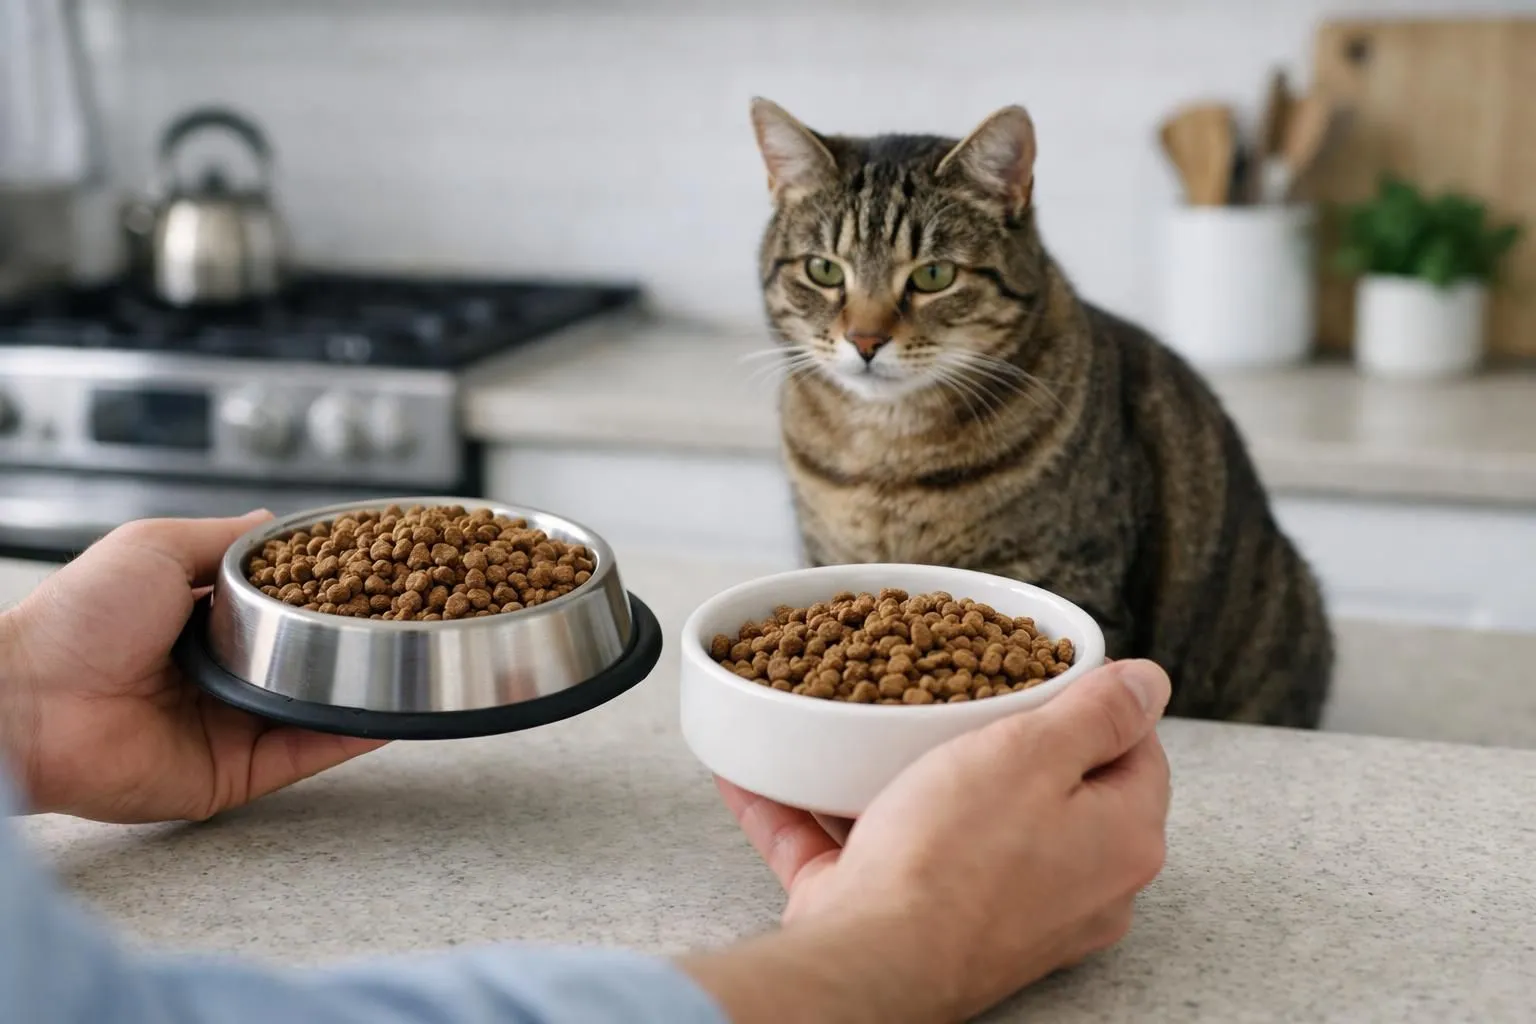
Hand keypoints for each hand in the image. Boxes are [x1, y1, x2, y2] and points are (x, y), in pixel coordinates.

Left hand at [0, 513, 384, 822]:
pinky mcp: (234, 773)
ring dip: (359, 690)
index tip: (377, 574)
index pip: (281, 607)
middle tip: (409, 618)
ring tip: (407, 665)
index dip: (328, 591)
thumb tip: (272, 523)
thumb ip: (221, 539)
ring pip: (313, 709)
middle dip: (352, 641)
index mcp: (199, 621)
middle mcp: (220, 674)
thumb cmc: (76, 620)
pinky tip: (384, 716)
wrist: (29, 701)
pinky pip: (303, 754)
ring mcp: (230, 725)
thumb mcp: (152, 546)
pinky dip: (346, 738)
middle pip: (305, 659)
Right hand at [697, 659, 1171, 1022]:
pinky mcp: (917, 926)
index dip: (1095, 700)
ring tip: (855, 722)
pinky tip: (767, 778)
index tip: (1044, 668)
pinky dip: (821, 819)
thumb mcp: (1036, 753)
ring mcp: (997, 914)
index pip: (1134, 752)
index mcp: (1120, 841)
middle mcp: (1074, 889)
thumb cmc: (956, 860)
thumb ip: (1100, 713)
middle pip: (1048, 787)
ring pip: (952, 823)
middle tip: (954, 687)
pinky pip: (867, 855)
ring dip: (896, 774)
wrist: (871, 963)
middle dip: (995, 735)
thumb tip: (1153, 680)